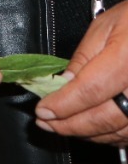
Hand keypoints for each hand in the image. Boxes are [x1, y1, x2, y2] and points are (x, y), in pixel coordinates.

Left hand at [36, 1, 127, 146]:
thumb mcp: (105, 27)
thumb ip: (83, 58)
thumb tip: (63, 84)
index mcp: (127, 58)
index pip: (90, 91)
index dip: (63, 105)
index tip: (43, 111)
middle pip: (106, 118)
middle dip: (70, 125)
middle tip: (46, 123)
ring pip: (120, 132)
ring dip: (89, 134)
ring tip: (64, 127)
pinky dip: (111, 136)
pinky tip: (92, 130)